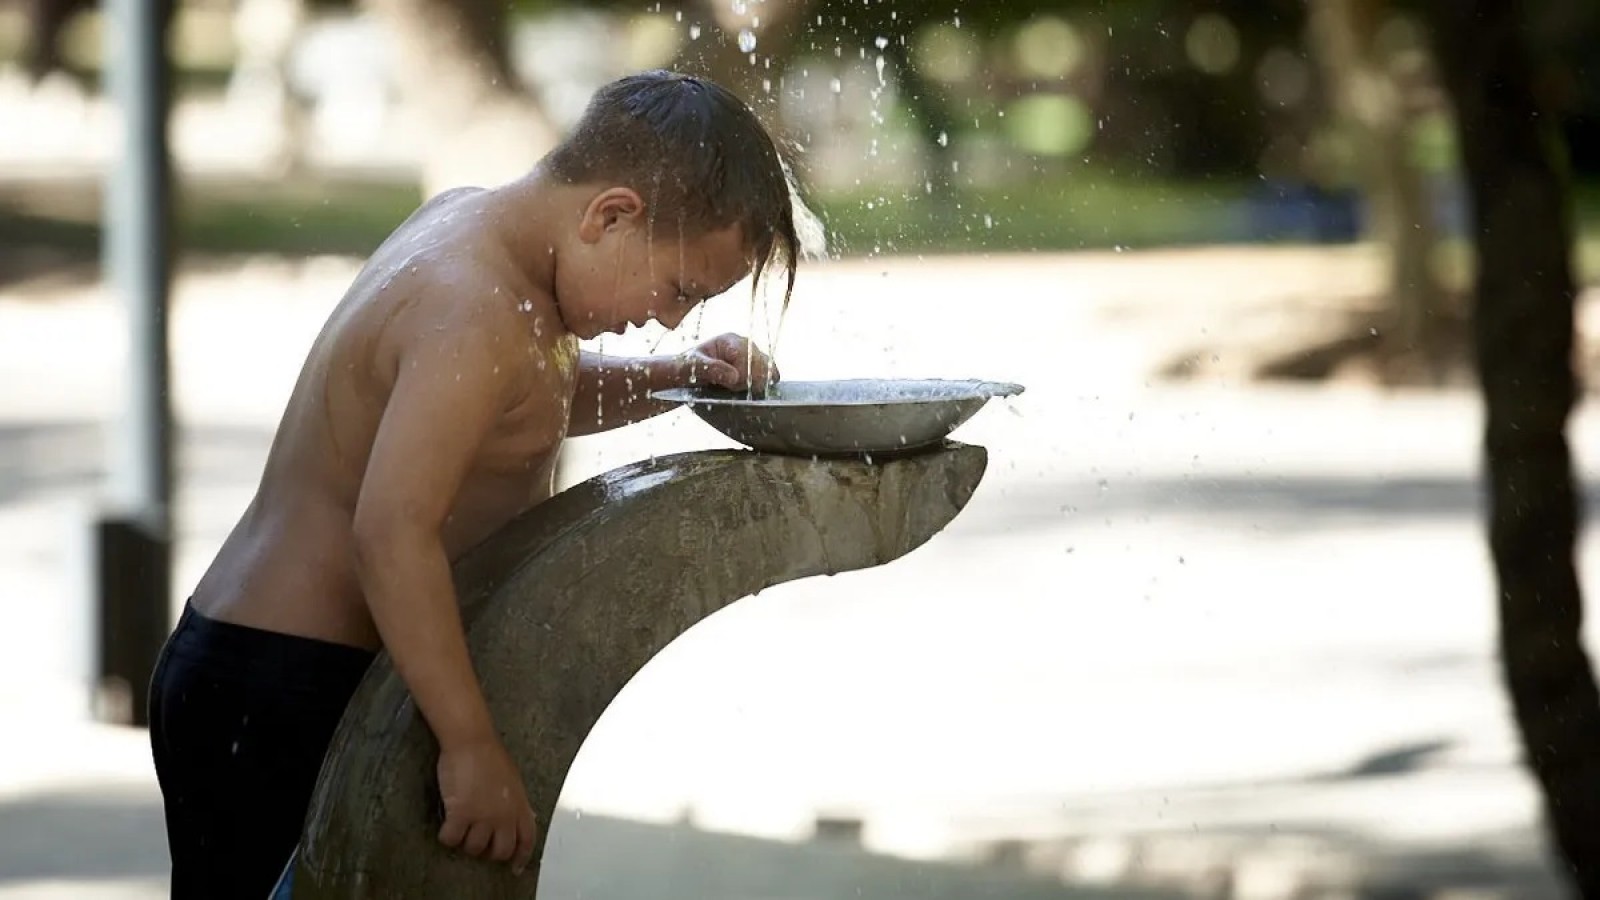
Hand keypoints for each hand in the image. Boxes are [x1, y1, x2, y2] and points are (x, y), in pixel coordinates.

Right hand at [436, 736, 537, 874]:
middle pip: (501, 851)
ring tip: (461, 829)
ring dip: (466, 842)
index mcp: (519, 805)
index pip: (527, 840)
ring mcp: (483, 816)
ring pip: (474, 848)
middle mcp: (504, 815)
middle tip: (480, 844)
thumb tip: (516, 817)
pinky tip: (446, 827)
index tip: (515, 866)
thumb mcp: (513, 782)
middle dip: (489, 852)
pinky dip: (446, 836)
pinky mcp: (461, 813)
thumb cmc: (489, 755)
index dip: (521, 856)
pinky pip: (451, 839)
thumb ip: (514, 803)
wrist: (471, 741)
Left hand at [678, 333, 779, 392]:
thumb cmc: (687, 366)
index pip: (747, 356)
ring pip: (768, 370)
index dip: (742, 373)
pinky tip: (752, 391)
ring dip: (757, 384)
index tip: (731, 384)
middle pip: (761, 362)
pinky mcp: (755, 369)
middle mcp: (745, 346)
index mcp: (730, 340)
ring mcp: (752, 357)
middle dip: (749, 380)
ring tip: (738, 389)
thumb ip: (713, 369)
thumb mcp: (693, 366)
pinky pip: (770, 376)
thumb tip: (735, 376)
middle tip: (732, 388)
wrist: (686, 374)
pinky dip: (764, 385)